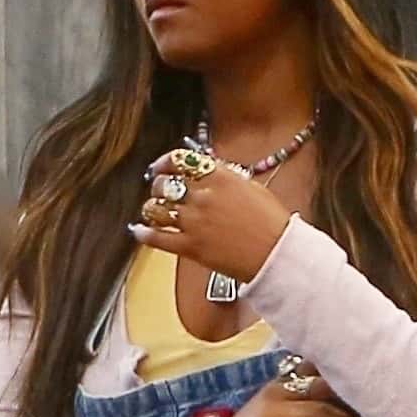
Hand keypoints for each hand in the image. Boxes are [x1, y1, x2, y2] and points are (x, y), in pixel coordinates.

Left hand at [129, 149, 291, 284]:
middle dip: (159, 186)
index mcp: (219, 177)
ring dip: (152, 208)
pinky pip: (157, 238)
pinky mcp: (190, 247)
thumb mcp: (252, 188)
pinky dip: (145, 234)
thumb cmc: (272, 224)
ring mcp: (194, 222)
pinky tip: (140, 231)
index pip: (180, 160)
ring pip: (157, 208)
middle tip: (159, 190)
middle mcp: (202, 196)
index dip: (165, 162)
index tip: (160, 166)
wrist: (277, 255)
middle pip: (164, 184)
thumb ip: (226, 178)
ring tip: (153, 210)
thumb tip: (211, 173)